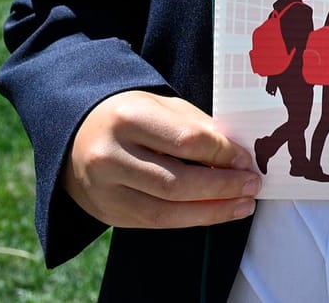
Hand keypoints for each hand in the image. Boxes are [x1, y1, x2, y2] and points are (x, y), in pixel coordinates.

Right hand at [65, 91, 259, 229]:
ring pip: (165, 211)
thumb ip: (196, 127)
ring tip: (242, 205)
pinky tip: (215, 212)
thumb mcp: (162, 106)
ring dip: (211, 212)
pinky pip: (154, 222)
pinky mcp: (108, 213)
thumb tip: (237, 154)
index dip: (222, 153)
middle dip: (221, 187)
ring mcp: (105, 190)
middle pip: (176, 182)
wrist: (76, 136)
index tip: (248, 160)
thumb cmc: (131, 117)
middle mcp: (110, 157)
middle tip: (252, 186)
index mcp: (128, 119)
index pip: (186, 141)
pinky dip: (190, 219)